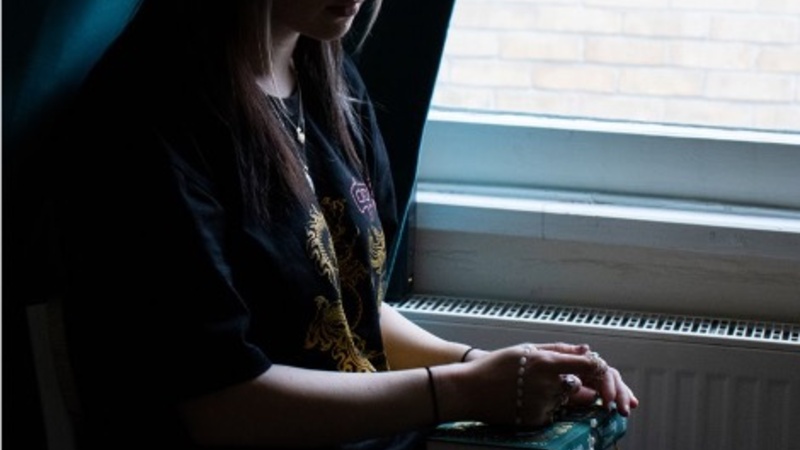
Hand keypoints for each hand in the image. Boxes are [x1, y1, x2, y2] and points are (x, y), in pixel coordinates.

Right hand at [459, 343, 637, 427]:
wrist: (469, 390)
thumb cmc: (495, 365)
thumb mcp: (526, 350)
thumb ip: (560, 350)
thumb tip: (587, 350)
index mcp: (547, 362)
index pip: (590, 365)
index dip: (603, 370)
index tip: (605, 373)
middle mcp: (548, 384)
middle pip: (585, 387)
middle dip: (599, 390)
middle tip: (610, 400)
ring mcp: (543, 404)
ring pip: (569, 400)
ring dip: (567, 396)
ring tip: (538, 386)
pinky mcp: (537, 420)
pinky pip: (554, 413)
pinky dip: (549, 407)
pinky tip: (527, 399)